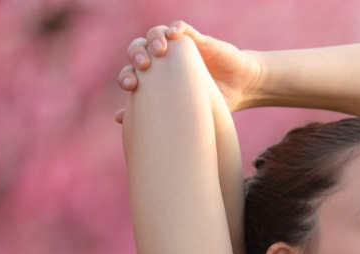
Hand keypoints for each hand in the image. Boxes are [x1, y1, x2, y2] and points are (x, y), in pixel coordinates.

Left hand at [114, 21, 262, 122]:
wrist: (241, 90)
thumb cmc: (211, 104)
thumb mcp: (184, 113)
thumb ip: (154, 113)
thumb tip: (118, 119)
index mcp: (157, 78)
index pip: (133, 70)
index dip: (127, 74)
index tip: (129, 86)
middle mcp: (165, 60)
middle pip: (139, 47)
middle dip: (136, 53)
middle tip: (143, 65)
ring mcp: (180, 49)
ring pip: (156, 33)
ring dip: (153, 38)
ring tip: (159, 50)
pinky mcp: (198, 40)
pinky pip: (182, 27)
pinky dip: (176, 27)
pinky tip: (174, 33)